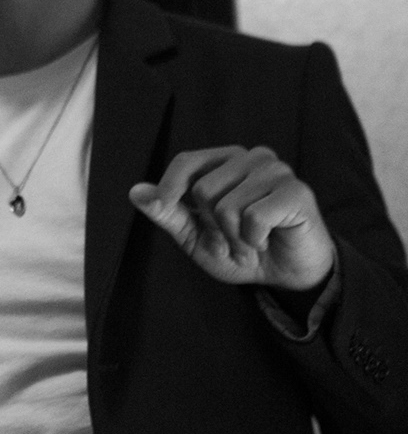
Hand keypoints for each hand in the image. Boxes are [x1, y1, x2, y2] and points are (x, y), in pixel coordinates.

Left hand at [130, 146, 336, 290]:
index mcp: (226, 161)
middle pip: (203, 190)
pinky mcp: (297, 192)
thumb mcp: (193, 235)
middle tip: (231, 239)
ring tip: (250, 242)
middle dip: (211, 227)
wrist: (285, 274)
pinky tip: (267, 241)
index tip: (164, 207)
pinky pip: (253, 218)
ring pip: (226, 206)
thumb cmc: (240, 248)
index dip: (169, 186)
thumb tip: (136, 191)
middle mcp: (253, 158)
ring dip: (233, 238)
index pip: (186, 161)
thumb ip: (167, 212)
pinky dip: (253, 240)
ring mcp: (277, 172)